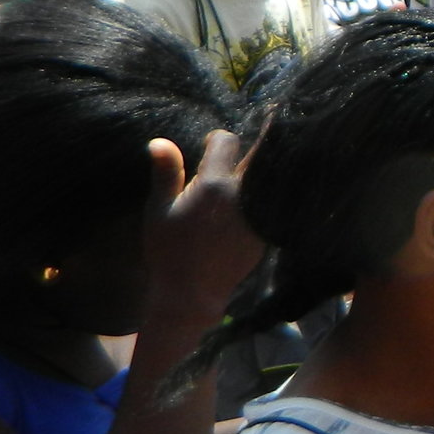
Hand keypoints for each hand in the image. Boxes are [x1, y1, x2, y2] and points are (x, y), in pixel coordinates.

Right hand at [142, 128, 260, 323]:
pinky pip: (275, 200)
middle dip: (254, 143)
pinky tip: (262, 191)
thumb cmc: (168, 250)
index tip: (209, 147)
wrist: (191, 293)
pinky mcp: (269, 228)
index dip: (217, 140)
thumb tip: (159, 140)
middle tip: (240, 146)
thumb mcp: (159, 211)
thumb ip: (165, 173)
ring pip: (270, 175)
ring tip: (256, 160)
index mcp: (213, 184)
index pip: (227, 141)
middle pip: (259, 152)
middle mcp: (242, 194)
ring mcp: (259, 212)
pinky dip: (270, 191)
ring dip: (263, 166)